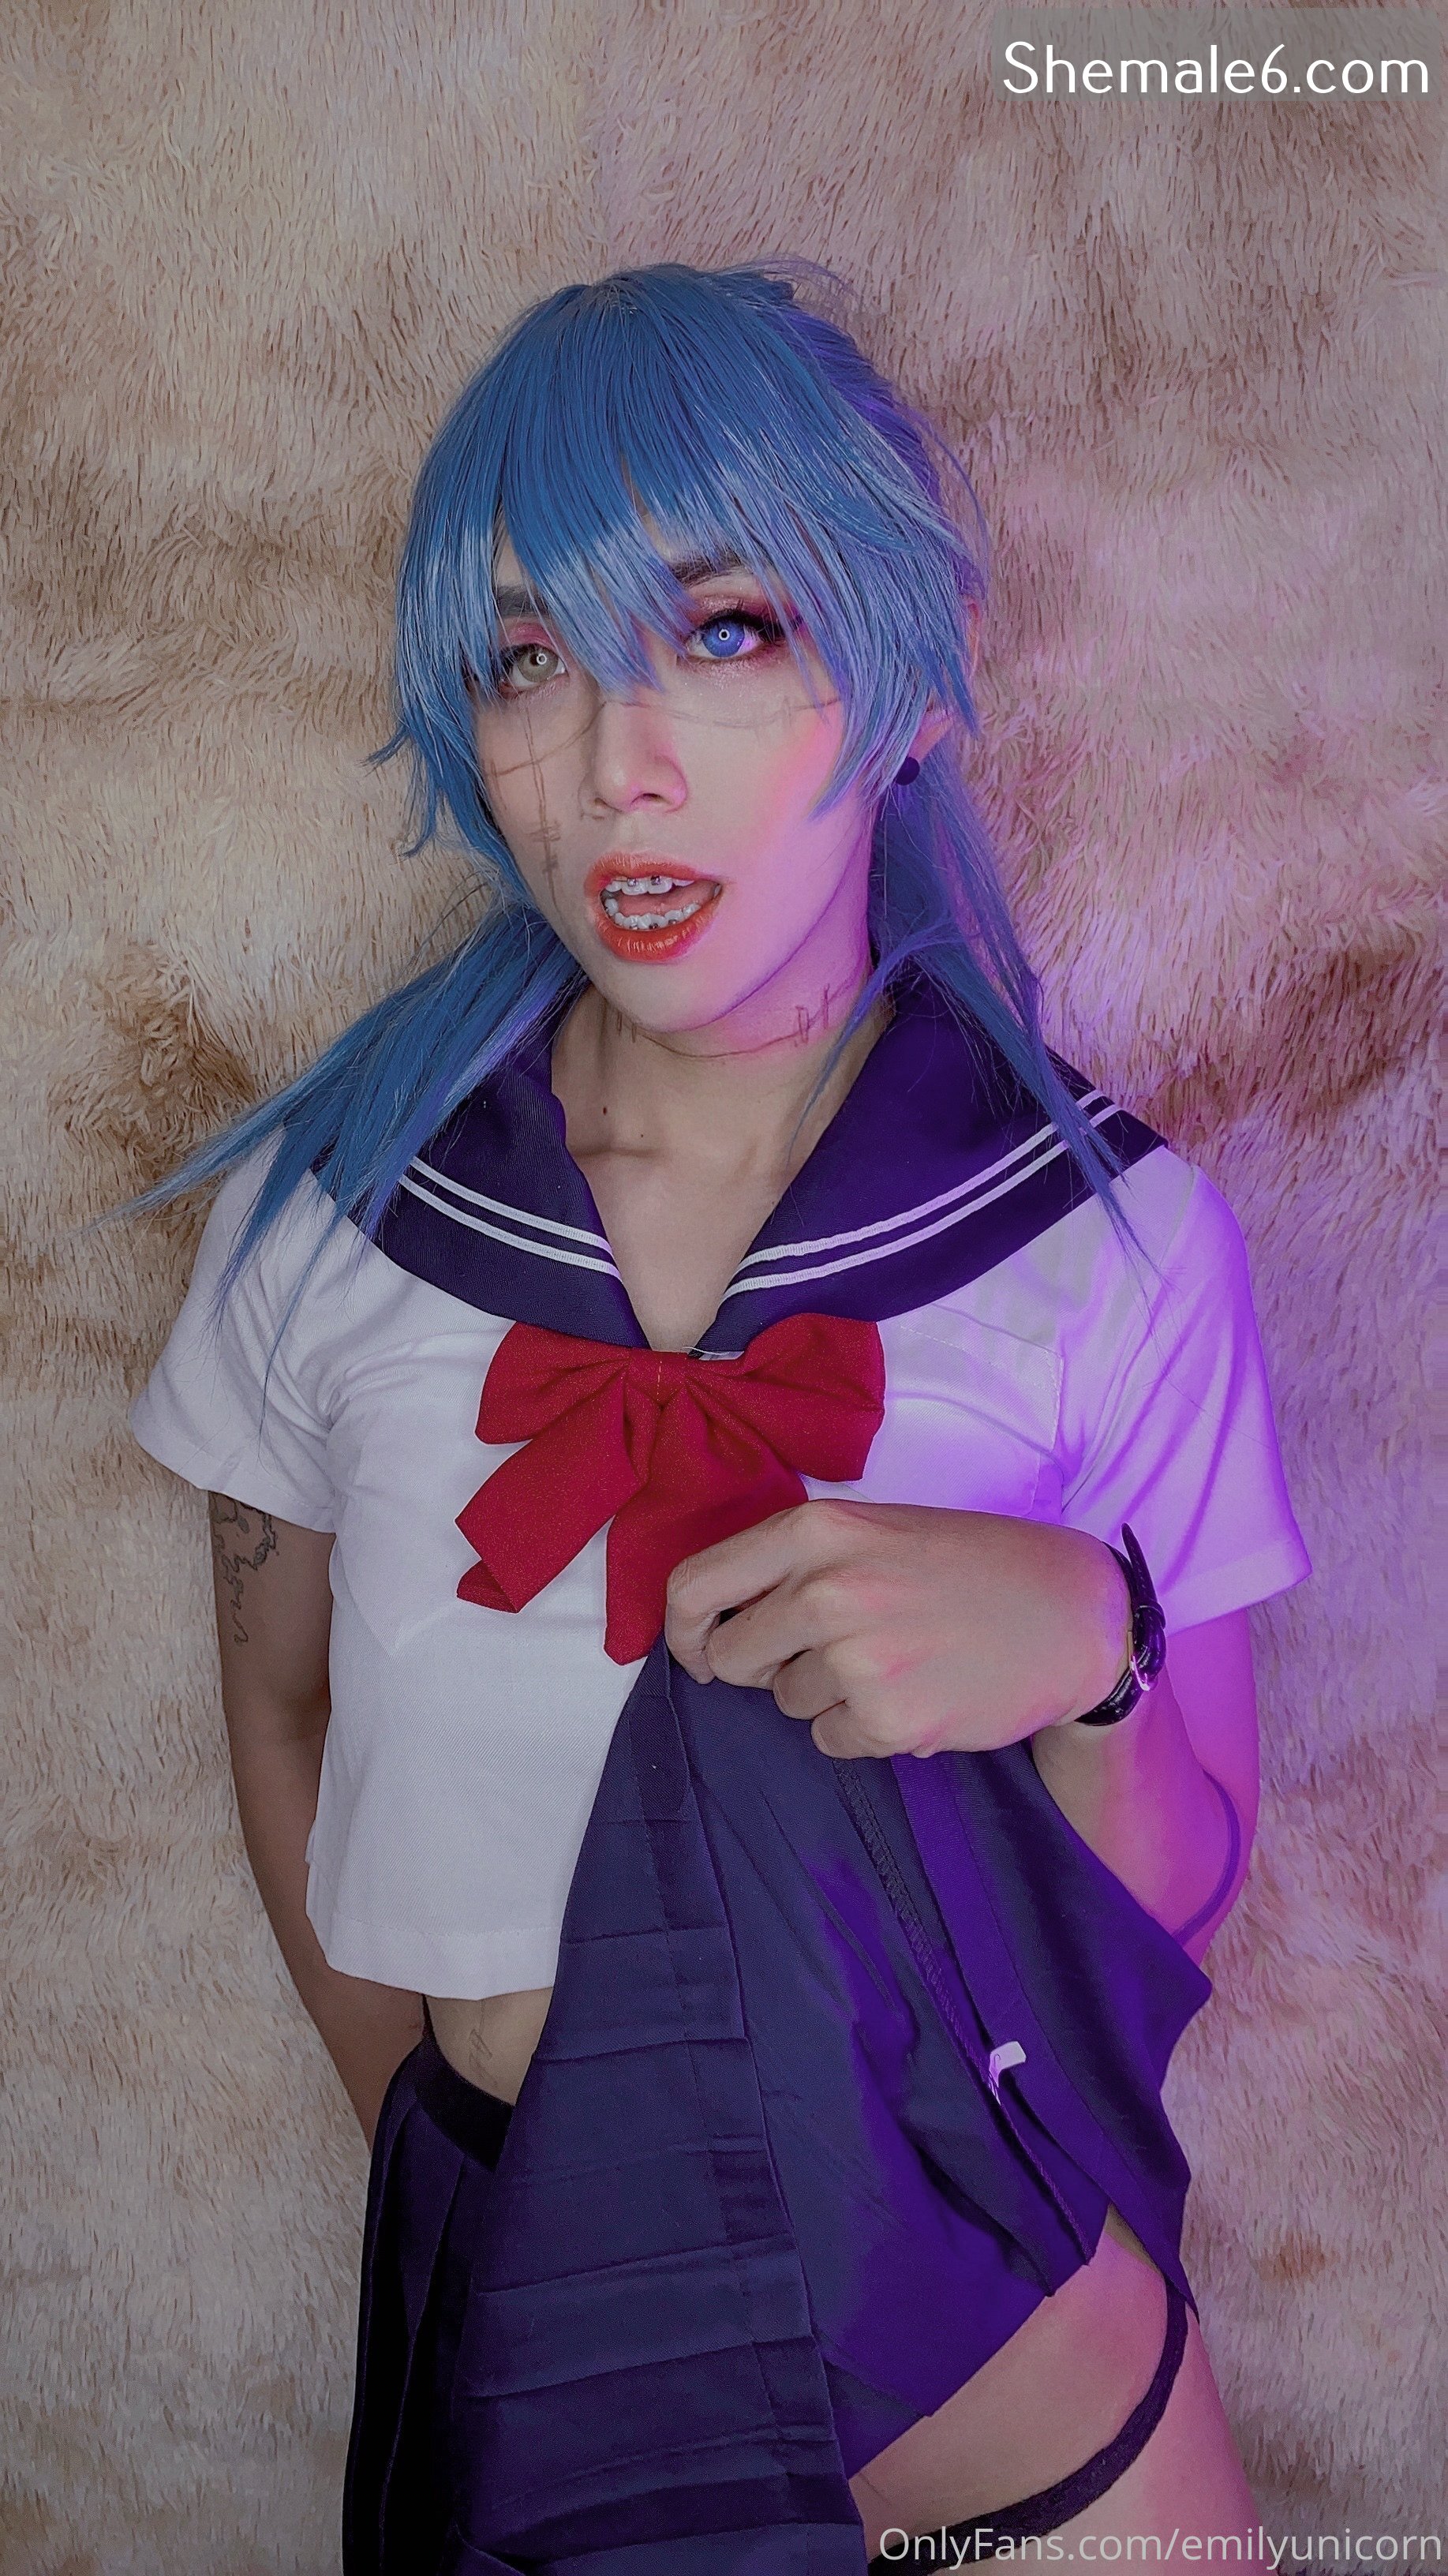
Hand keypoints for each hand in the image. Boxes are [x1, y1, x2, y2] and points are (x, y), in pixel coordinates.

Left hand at [664, 1499, 1131, 1758]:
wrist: (1073, 1614)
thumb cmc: (971, 1566)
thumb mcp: (877, 1529)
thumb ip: (798, 1562)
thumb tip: (714, 1619)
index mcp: (818, 1530)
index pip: (695, 1586)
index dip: (682, 1629)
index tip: (698, 1650)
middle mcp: (828, 1589)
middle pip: (731, 1654)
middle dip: (760, 1665)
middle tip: (822, 1653)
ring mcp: (857, 1658)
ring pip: (786, 1700)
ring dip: (825, 1694)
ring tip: (896, 1660)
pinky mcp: (888, 1720)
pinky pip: (830, 1739)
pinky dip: (862, 1729)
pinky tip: (916, 1693)